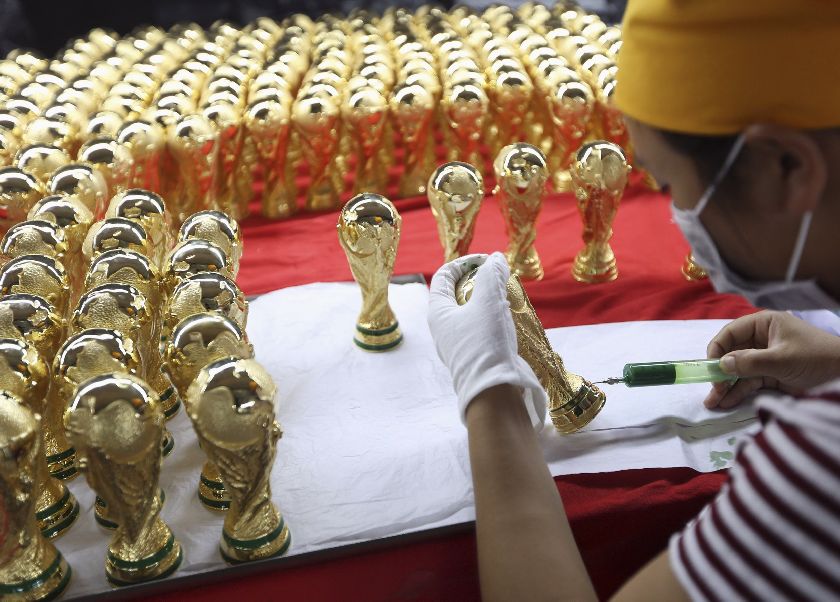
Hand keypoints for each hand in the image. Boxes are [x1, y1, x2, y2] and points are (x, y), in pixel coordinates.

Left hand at [428, 252, 546, 428]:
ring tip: (506, 295)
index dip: (465, 262)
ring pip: (469, 312)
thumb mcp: (488, 301)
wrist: (493, 390)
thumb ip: (491, 276)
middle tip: (499, 277)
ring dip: (487, 299)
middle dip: (478, 280)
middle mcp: (442, 327)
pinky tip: (508, 319)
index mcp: (437, 311)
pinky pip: (479, 328)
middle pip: (456, 292)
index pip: (445, 275)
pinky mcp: (472, 355)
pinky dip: (492, 317)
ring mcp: (456, 343)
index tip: (487, 261)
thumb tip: (495, 259)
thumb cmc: (485, 342)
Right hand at [704, 310, 839, 408]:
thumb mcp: (781, 359)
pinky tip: (726, 402)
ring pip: (738, 371)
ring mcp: (766, 358)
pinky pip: (749, 382)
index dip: (717, 349)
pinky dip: (738, 392)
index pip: (731, 333)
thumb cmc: (816, 358)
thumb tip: (721, 366)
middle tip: (711, 390)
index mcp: (763, 324)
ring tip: (712, 403)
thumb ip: (749, 362)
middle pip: (731, 354)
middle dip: (719, 372)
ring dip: (725, 386)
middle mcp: (761, 339)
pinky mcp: (772, 375)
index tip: (709, 367)